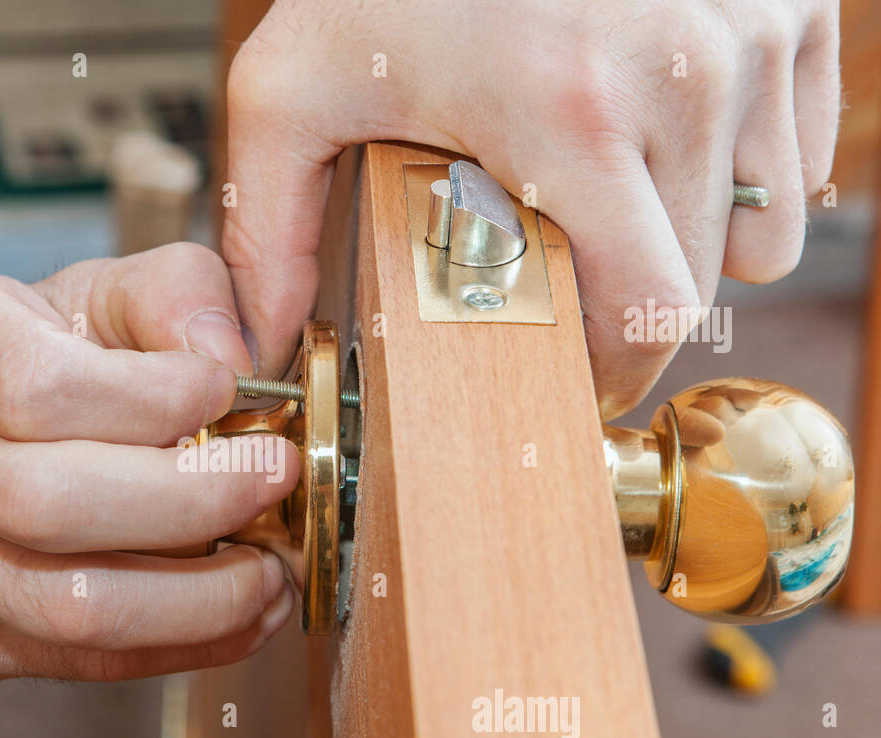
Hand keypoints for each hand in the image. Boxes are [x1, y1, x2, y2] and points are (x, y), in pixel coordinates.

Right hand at [0, 243, 297, 687]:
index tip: (233, 395)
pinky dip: (180, 646)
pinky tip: (241, 616)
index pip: (40, 387)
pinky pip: (80, 662)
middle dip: (195, 502)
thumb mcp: (89, 300)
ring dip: (201, 600)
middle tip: (275, 481)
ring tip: (269, 571)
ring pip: (72, 607)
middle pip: (51, 505)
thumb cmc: (26, 367)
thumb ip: (172, 295)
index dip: (157, 399)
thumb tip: (232, 356)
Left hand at [224, 0, 838, 415]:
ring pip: (759, 232)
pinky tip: (657, 149)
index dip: (611, 369)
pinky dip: (739, 176)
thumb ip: (268, 226)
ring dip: (689, 245)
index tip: (575, 376)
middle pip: (701, 287)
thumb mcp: (292, 86)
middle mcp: (686, 77)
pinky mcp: (792, 11)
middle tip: (571, 288)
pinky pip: (796, 160)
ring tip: (608, 207)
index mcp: (571, 114)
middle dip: (631, 311)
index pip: (646, 314)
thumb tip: (266, 339)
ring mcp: (753, 38)